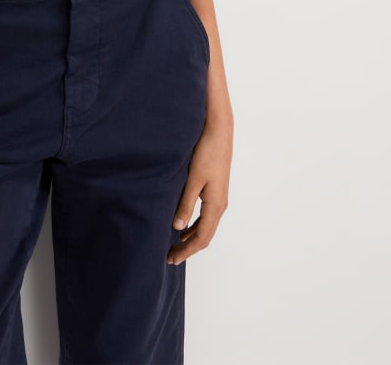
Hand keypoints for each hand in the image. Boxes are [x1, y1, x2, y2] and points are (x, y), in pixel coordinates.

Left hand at [168, 118, 232, 264]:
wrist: (219, 132)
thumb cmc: (206, 153)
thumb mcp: (193, 179)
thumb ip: (185, 204)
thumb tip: (176, 228)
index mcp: (215, 205)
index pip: (201, 238)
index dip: (187, 250)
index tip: (171, 258)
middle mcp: (220, 205)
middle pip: (205, 236)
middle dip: (188, 248)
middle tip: (170, 257)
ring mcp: (219, 198)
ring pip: (206, 226)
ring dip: (191, 237)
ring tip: (174, 244)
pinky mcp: (215, 190)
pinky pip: (206, 216)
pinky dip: (194, 225)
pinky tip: (183, 225)